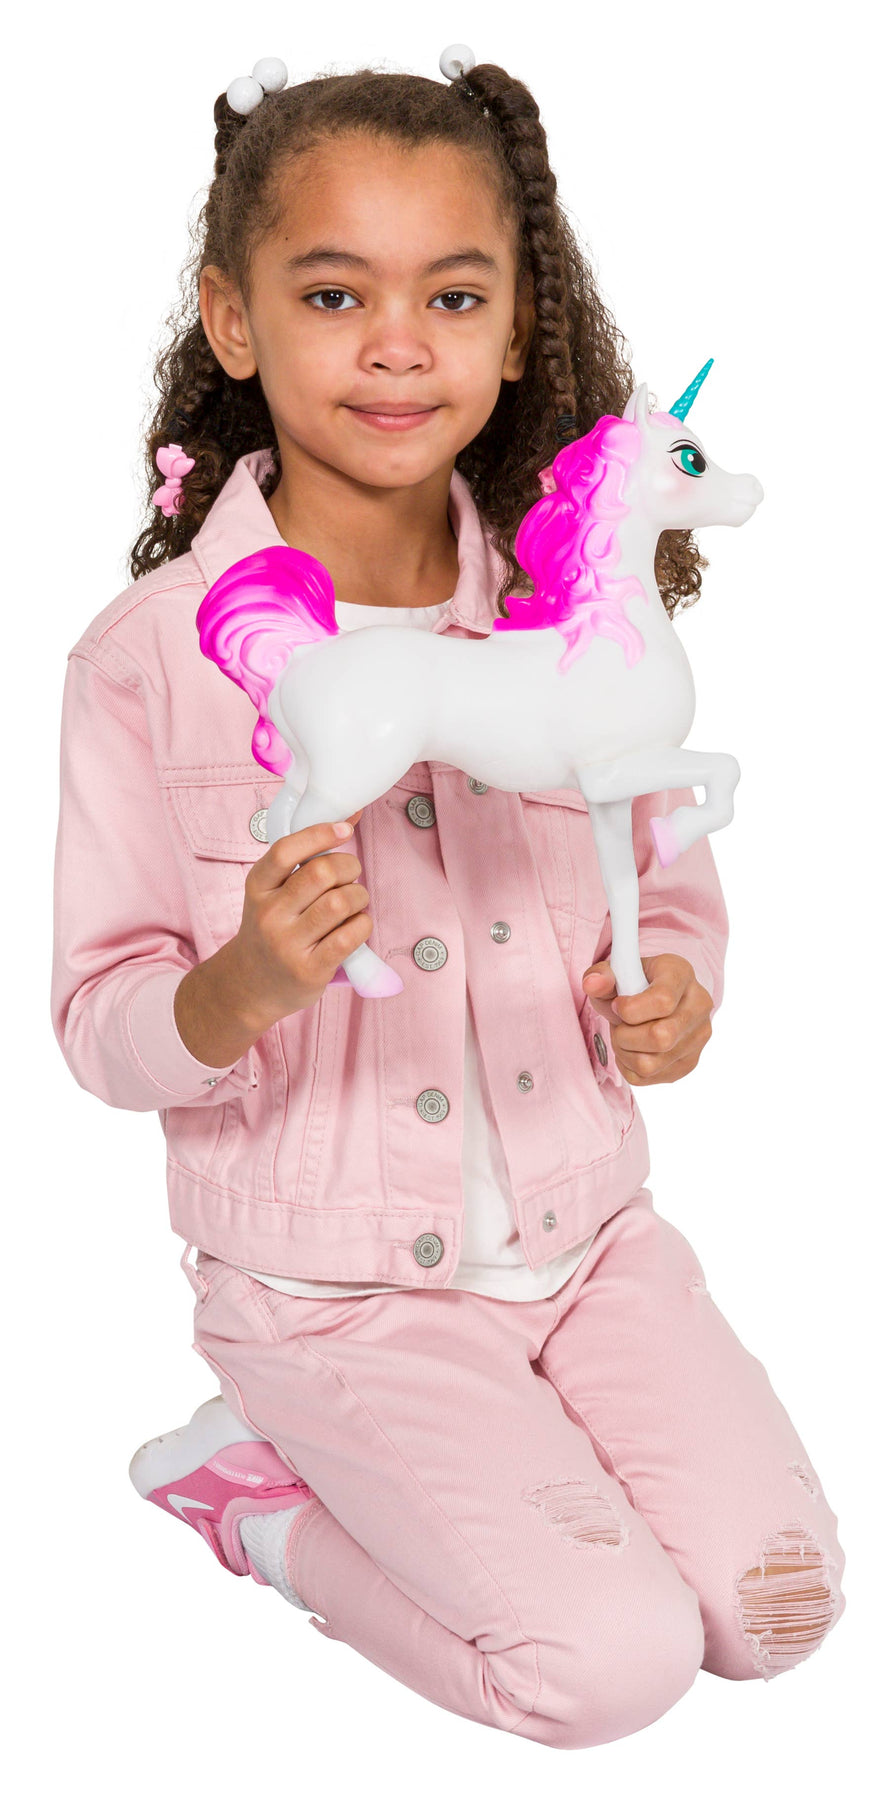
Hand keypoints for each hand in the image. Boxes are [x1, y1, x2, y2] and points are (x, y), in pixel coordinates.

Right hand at [226, 807, 368, 1029]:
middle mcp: (269, 914)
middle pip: (321, 873)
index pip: (286, 850)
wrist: (250, 985)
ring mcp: (288, 944)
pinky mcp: (310, 969)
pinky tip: (357, 925)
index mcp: (257, 887)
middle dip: (348, 867)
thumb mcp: (272, 892)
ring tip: (355, 901)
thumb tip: (351, 815)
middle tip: (351, 875)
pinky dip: (363, 925)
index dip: (320, 834)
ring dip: (358, 896)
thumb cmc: (272, 929)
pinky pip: (348, 936)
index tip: (344, 830)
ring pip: (339, 903)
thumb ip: (304, 859)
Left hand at [581, 953, 711, 1084]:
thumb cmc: (633, 984)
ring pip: (650, 1064)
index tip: (618, 1005)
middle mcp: (699, 1005)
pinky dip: (629, 1066)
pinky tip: (633, 1048)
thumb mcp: (614, 973)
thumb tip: (593, 984)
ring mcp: (698, 1037)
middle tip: (619, 1024)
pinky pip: (648, 1078)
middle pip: (661, 1037)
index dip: (630, 1009)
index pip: (663, 1001)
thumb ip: (601, 976)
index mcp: (682, 975)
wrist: (654, 1001)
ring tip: (625, 1036)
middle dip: (626, 1035)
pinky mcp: (689, 1062)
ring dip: (625, 1052)